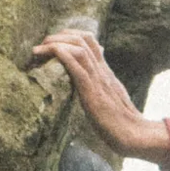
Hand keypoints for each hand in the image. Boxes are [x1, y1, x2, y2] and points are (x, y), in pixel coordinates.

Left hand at [30, 26, 166, 157]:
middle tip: (41, 46)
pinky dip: (60, 54)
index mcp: (105, 72)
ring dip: (55, 43)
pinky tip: (48, 53)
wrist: (132, 135)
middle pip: (82, 38)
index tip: (53, 41)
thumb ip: (100, 89)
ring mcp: (98, 79)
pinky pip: (76, 65)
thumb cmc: (120, 124)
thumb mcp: (109, 100)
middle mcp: (102, 71)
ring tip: (38, 51)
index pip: (90, 41)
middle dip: (58, 36)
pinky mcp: (92, 91)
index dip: (69, 35)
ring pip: (78, 47)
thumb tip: (88, 87)